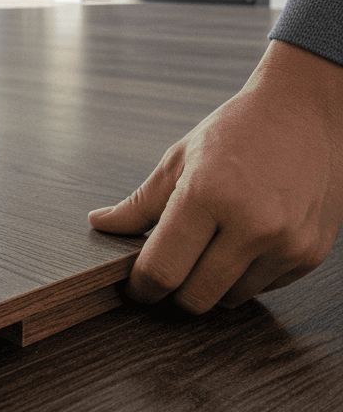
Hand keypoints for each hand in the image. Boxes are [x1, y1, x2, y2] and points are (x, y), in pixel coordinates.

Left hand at [89, 39, 342, 311]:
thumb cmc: (239, 130)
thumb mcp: (179, 159)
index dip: (142, 287)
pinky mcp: (309, 254)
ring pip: (229, 299)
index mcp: (208, 195)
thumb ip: (139, 203)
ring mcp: (286, 242)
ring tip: (210, 248)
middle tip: (168, 272)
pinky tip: (244, 242)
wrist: (306, 112)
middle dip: (173, 293)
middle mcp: (252, 223)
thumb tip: (101, 224)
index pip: (162, 269)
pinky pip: (263, 289)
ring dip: (211, 285)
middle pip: (194, 297)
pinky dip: (246, 277)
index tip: (137, 288)